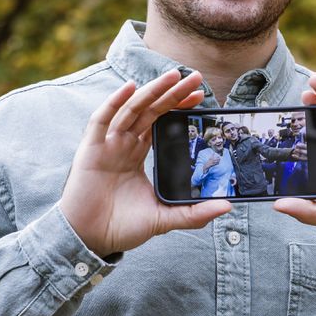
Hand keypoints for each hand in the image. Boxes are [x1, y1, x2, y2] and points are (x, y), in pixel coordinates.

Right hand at [59, 69, 230, 256]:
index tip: (200, 98)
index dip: (178, 107)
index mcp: (137, 154)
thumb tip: (226, 206)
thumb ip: (193, 213)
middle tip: (196, 78)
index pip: (160, 122)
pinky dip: (114, 102)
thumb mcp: (164, 219)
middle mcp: (122, 144)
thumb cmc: (121, 227)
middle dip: (172, 92)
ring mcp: (107, 144)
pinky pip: (102, 120)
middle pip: (150, 110)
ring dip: (151, 90)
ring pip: (131, 109)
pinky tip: (130, 87)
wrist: (89, 240)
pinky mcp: (91, 150)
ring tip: (173, 75)